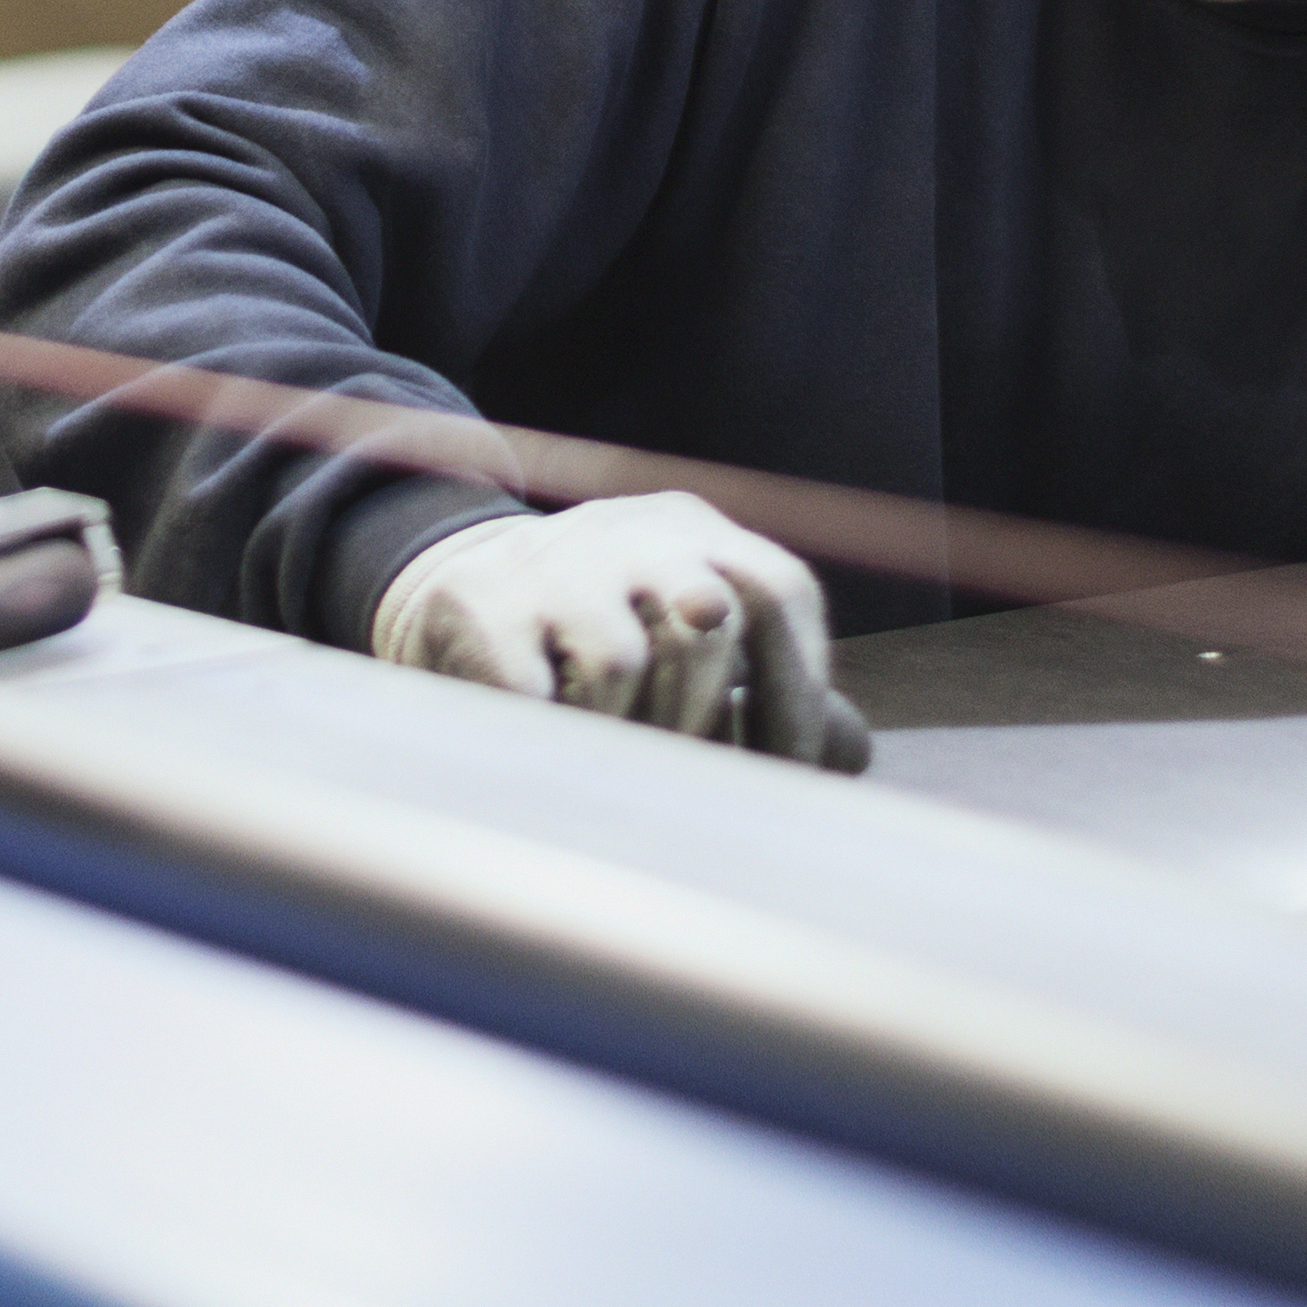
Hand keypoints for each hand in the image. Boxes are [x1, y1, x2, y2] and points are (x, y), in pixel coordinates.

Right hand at [370, 492, 869, 769]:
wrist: (459, 597)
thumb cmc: (605, 638)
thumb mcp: (692, 640)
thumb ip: (776, 694)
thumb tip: (847, 754)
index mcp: (697, 532)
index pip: (778, 591)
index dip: (796, 692)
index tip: (788, 775)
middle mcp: (630, 530)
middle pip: (707, 620)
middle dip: (708, 719)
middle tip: (688, 776)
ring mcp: (551, 564)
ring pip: (621, 662)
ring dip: (625, 734)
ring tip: (610, 753)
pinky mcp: (479, 606)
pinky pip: (534, 694)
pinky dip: (553, 738)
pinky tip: (553, 744)